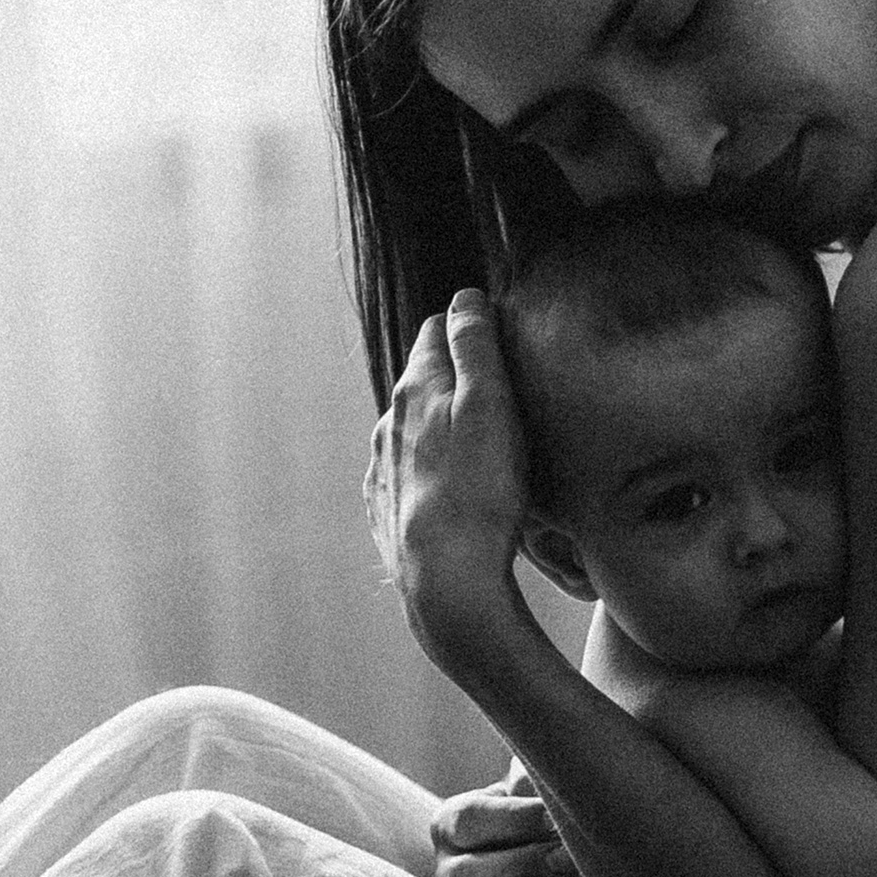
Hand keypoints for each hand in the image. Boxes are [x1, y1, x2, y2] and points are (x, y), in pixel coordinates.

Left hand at [366, 290, 529, 666]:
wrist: (447, 580)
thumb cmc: (480, 490)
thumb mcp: (489, 404)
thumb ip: (475, 346)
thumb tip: (464, 297)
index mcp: (415, 389)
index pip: (435, 331)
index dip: (466, 326)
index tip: (494, 333)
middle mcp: (388, 423)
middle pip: (420, 381)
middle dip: (451, 378)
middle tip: (493, 388)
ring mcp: (382, 468)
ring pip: (411, 431)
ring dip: (438, 428)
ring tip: (477, 445)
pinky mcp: (385, 509)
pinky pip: (406, 476)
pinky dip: (428, 472)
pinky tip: (452, 490)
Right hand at [431, 761, 591, 876]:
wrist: (563, 863)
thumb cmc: (547, 816)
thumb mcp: (535, 790)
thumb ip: (534, 777)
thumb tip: (535, 766)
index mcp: (453, 825)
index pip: (470, 820)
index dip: (517, 819)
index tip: (557, 818)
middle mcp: (450, 872)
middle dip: (525, 868)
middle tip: (570, 860)